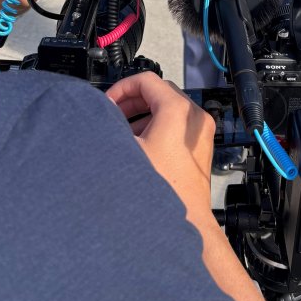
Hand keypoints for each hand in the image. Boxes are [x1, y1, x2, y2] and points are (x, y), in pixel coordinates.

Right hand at [107, 73, 213, 219]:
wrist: (185, 220)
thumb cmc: (162, 190)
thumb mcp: (127, 151)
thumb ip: (112, 127)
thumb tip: (99, 118)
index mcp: (178, 111)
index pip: (146, 81)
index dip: (122, 88)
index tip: (109, 101)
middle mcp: (194, 117)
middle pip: (159, 91)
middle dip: (133, 100)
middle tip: (114, 113)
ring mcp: (201, 131)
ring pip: (169, 107)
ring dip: (144, 112)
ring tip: (125, 129)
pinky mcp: (201, 146)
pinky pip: (178, 123)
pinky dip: (159, 124)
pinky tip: (142, 143)